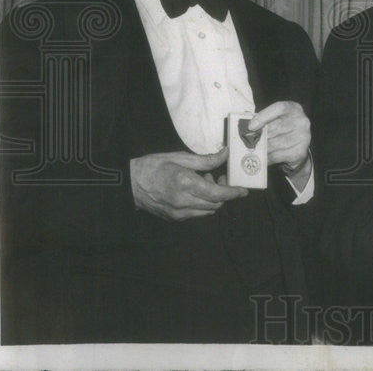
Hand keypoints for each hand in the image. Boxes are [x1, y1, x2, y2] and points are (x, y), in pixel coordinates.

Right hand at [130, 148, 247, 220]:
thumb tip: (225, 154)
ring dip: (213, 199)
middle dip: (224, 192)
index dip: (233, 192)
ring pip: (208, 211)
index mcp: (185, 183)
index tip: (243, 190)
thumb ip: (205, 160)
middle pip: (216, 204)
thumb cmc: (153, 166)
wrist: (129, 184)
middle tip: (218, 176)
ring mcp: (178, 213)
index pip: (218, 193)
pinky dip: (203, 204)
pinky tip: (194, 191)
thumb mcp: (179, 157)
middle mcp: (183, 201)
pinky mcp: (174, 218)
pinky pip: (197, 214)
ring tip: (204, 182)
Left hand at [251, 101, 311, 182]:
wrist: (298, 150)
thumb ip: (266, 120)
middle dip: (260, 136)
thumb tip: (248, 127)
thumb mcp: (277, 120)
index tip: (251, 126)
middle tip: (248, 141)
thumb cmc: (283, 131)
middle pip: (275, 127)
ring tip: (252, 150)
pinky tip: (261, 158)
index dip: (264, 116)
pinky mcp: (300, 152)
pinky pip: (277, 155)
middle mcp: (301, 121)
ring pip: (274, 144)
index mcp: (294, 109)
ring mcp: (303, 137)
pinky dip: (266, 157)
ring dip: (261, 148)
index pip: (279, 108)